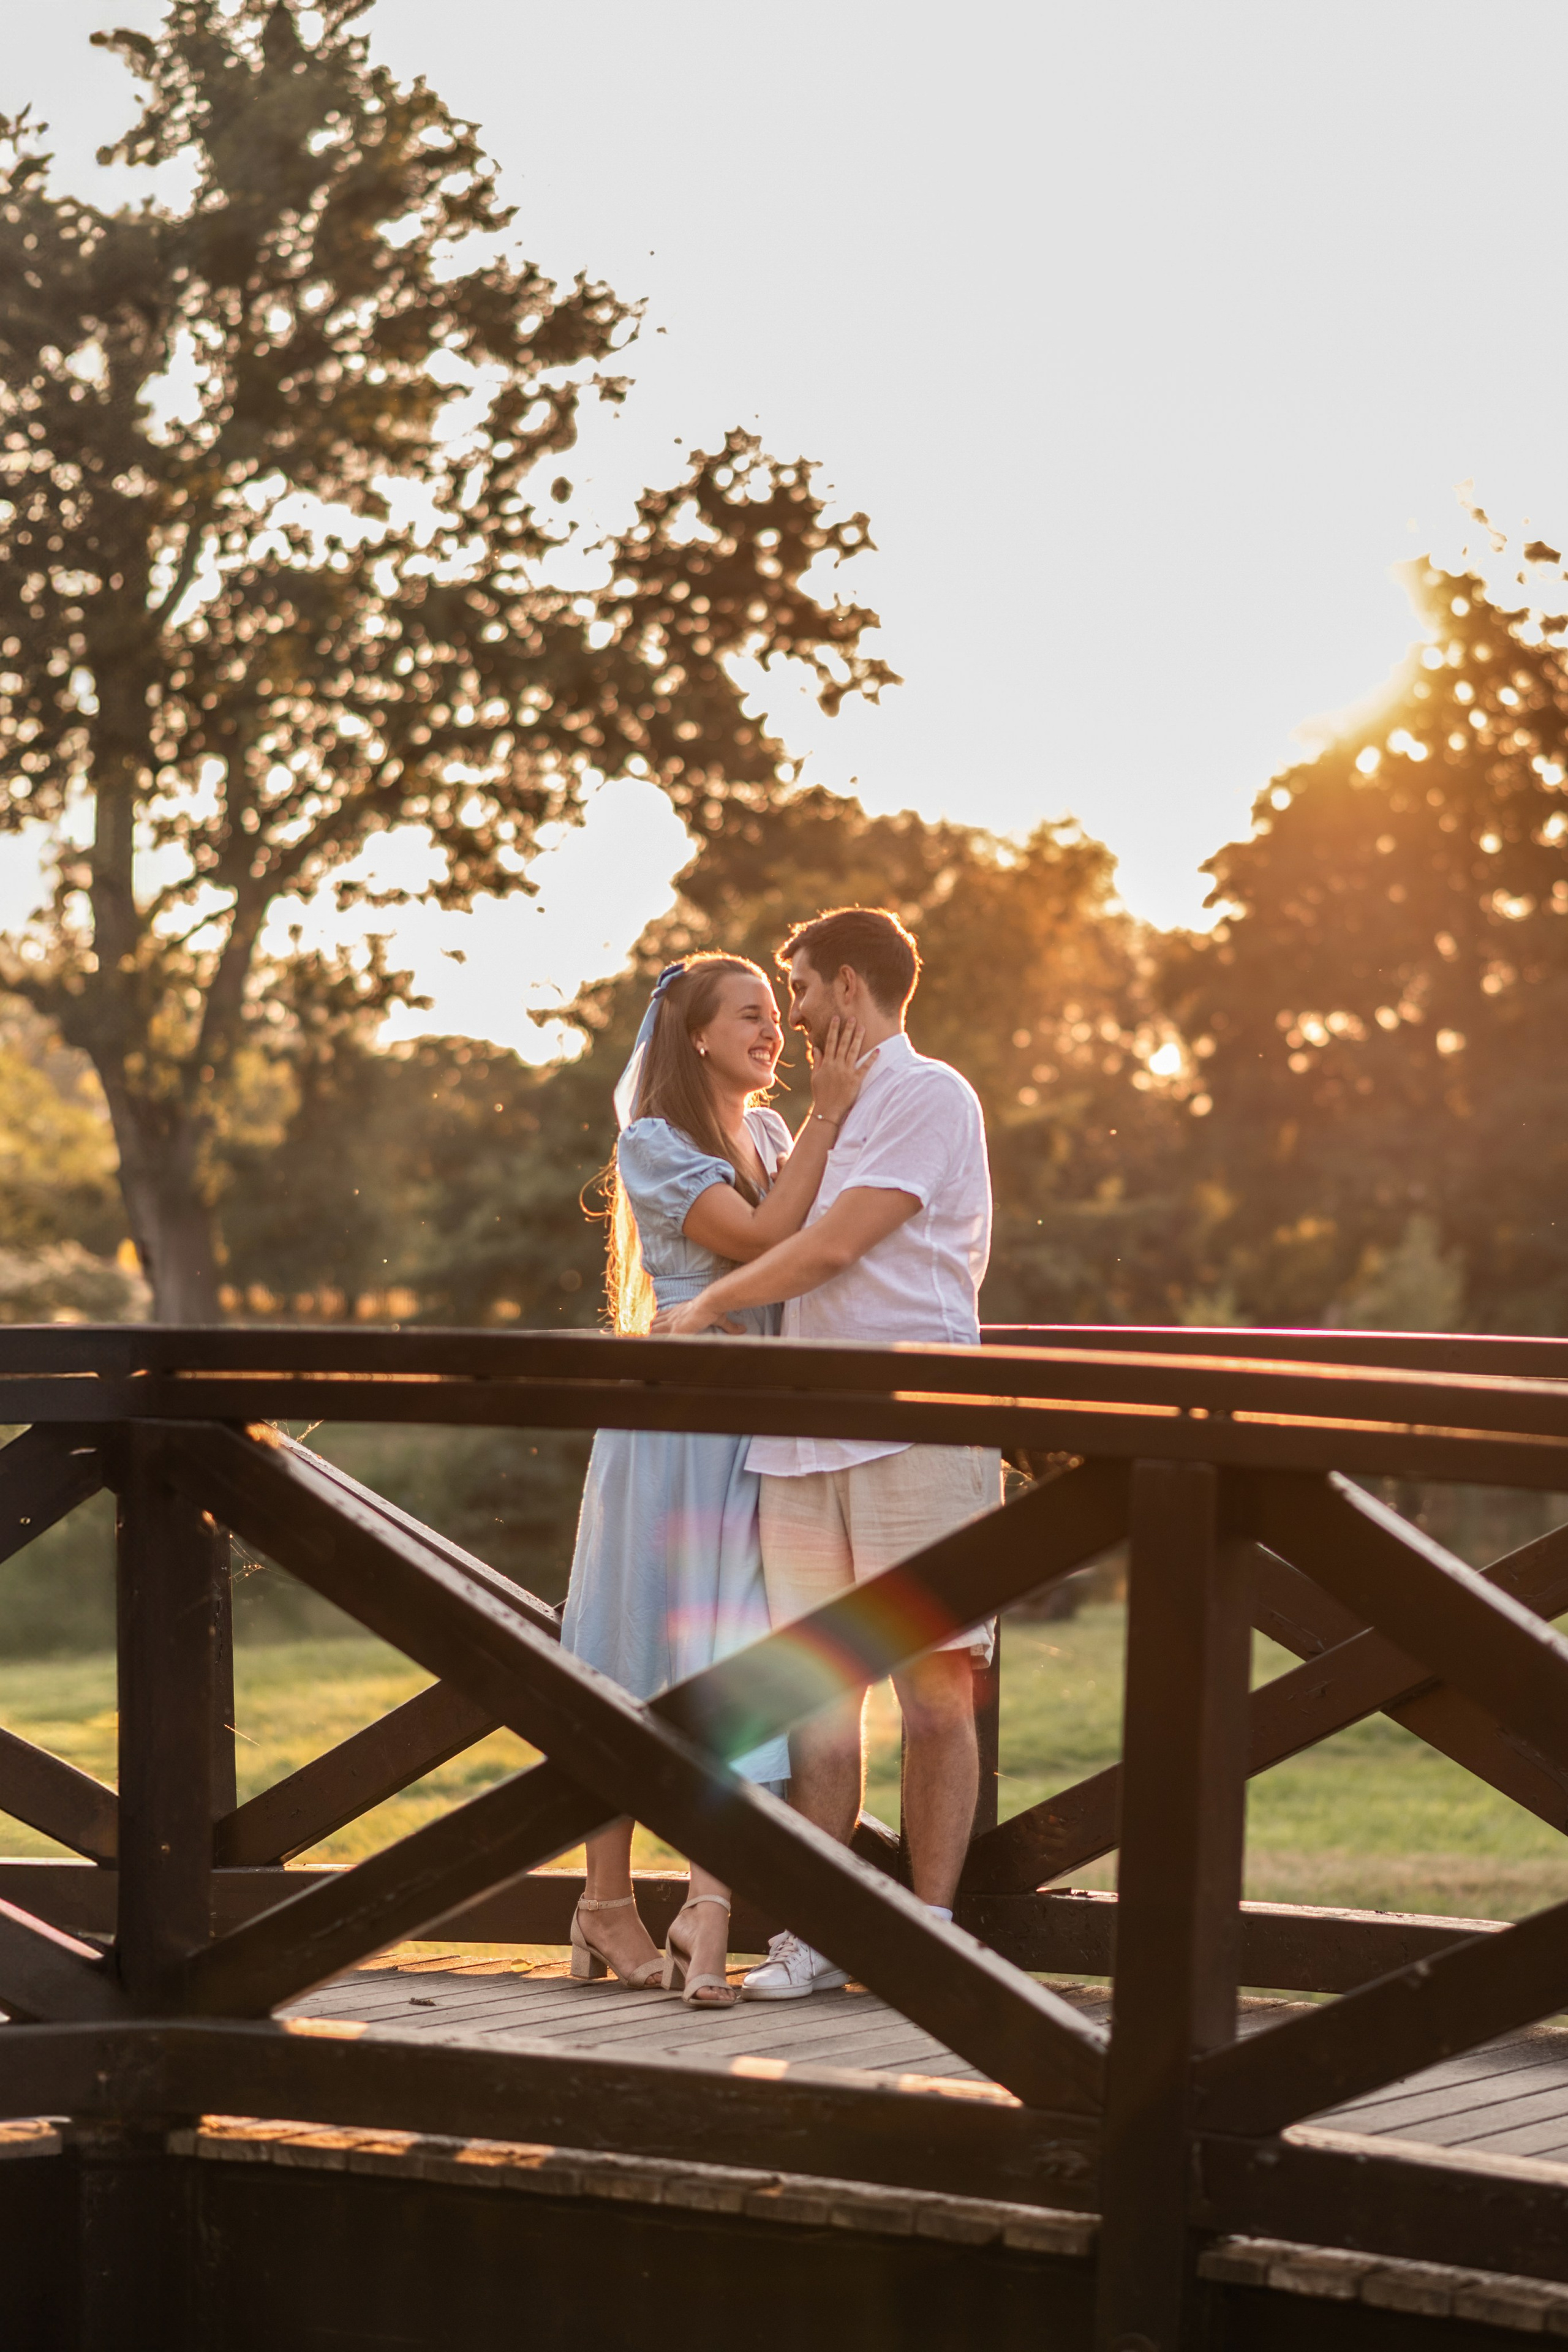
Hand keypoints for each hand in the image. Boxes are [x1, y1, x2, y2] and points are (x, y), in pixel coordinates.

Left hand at [651, 1297, 745, 1335]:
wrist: (711, 1303)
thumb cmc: (714, 1308)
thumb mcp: (721, 1318)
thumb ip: (729, 1325)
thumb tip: (743, 1330)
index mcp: (680, 1311)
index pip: (663, 1315)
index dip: (658, 1320)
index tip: (654, 1325)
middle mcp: (674, 1315)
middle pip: (655, 1321)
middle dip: (651, 1329)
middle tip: (647, 1337)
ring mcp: (673, 1322)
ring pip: (654, 1328)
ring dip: (652, 1336)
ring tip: (648, 1344)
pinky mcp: (676, 1331)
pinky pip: (663, 1339)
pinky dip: (658, 1344)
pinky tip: (655, 1350)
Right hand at [808, 1015, 873, 1129]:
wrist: (827, 1110)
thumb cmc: (820, 1094)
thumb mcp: (815, 1076)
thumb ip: (817, 1061)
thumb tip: (816, 1048)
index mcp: (827, 1063)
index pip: (830, 1042)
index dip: (834, 1029)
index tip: (836, 1018)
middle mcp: (837, 1065)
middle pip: (843, 1044)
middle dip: (848, 1030)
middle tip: (853, 1018)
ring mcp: (847, 1072)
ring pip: (853, 1052)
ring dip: (858, 1039)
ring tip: (863, 1027)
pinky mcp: (856, 1081)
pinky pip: (865, 1067)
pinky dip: (872, 1059)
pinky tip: (878, 1050)